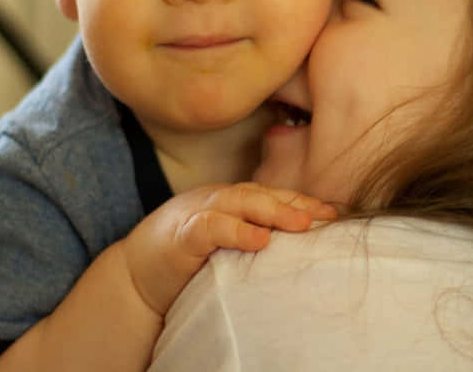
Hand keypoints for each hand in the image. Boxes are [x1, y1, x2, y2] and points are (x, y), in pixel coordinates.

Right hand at [120, 182, 336, 316]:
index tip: (336, 213)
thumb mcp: (228, 243)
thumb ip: (256, 235)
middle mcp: (220, 200)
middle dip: (296, 204)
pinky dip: (236, 231)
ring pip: (241, 203)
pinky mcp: (182, 234)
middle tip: (327, 216)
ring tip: (301, 224)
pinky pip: (212, 228)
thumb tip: (303, 243)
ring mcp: (199, 212)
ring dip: (273, 212)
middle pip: (263, 195)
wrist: (136, 276)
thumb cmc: (189, 259)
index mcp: (234, 201)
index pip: (275, 197)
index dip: (305, 202)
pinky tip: (258, 240)